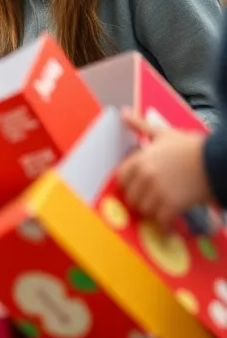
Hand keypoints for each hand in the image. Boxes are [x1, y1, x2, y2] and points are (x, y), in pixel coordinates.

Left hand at [118, 110, 212, 228]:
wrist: (217, 162)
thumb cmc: (192, 146)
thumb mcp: (164, 133)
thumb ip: (140, 126)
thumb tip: (123, 113)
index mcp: (141, 159)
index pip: (121, 178)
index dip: (129, 183)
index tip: (137, 186)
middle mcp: (146, 176)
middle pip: (131, 197)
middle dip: (140, 200)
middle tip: (150, 200)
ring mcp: (159, 191)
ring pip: (145, 210)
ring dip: (152, 212)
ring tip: (162, 208)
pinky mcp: (173, 205)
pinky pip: (161, 221)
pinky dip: (165, 224)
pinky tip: (170, 223)